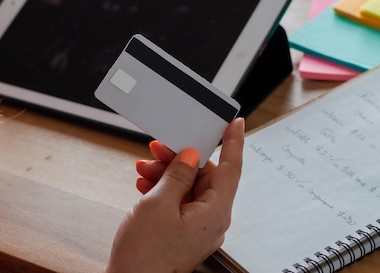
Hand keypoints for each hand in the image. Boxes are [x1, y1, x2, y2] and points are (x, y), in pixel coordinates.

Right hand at [105, 118, 244, 272]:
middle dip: (180, 159)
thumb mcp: (158, 204)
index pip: (231, 169)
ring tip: (144, 170)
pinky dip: (164, 191)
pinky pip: (180, 202)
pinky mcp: (184, 233)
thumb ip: (178, 175)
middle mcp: (212, 220)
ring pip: (189, 188)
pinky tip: (145, 185)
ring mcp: (198, 228)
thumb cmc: (145, 255)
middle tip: (158, 148)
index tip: (235, 123)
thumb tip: (191, 156)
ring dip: (167, 174)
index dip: (234, 143)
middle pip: (205, 176)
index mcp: (215, 212)